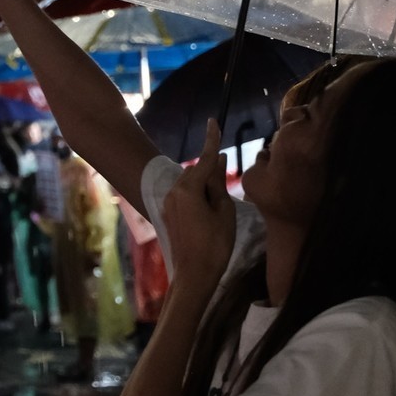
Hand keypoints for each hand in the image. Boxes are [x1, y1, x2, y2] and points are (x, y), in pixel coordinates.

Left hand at [161, 119, 236, 293]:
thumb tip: (219, 163)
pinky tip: (209, 209)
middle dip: (212, 173)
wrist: (194, 275)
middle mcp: (173, 192)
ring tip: (220, 208)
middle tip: (226, 193)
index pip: (205, 160)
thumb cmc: (215, 244)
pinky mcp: (169, 214)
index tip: (213, 121)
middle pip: (197, 172)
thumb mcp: (224, 212)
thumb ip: (219, 185)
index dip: (211, 140)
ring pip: (190, 184)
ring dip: (205, 187)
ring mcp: (168, 203)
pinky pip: (185, 196)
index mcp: (187, 189)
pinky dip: (198, 195)